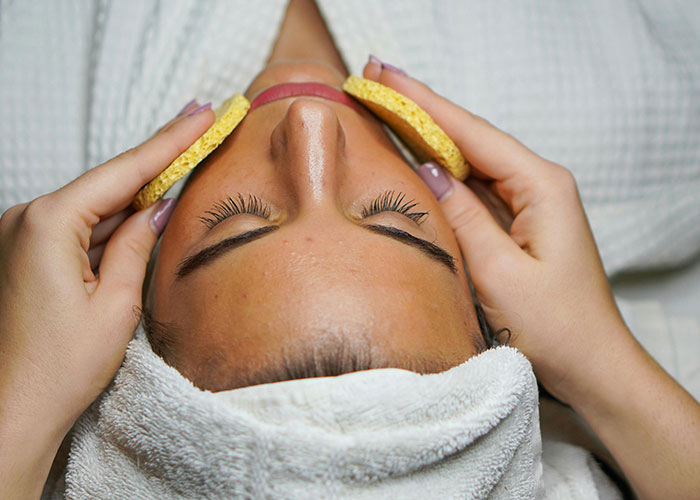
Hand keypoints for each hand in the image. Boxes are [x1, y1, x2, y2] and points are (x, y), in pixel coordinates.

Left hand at [0, 100, 213, 496]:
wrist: (11, 413)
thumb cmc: (58, 368)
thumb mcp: (116, 304)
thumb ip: (137, 244)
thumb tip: (157, 206)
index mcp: (48, 224)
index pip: (124, 172)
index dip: (171, 142)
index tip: (202, 113)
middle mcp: (26, 219)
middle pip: (108, 183)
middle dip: (158, 162)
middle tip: (200, 127)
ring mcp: (21, 236)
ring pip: (95, 206)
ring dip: (137, 196)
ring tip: (184, 170)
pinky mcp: (24, 254)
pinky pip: (78, 228)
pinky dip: (112, 223)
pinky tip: (144, 214)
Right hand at [362, 61, 628, 402]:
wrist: (592, 366)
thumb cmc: (555, 327)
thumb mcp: (498, 272)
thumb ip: (462, 216)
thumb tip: (427, 170)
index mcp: (542, 186)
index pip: (472, 134)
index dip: (424, 104)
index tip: (385, 79)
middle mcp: (538, 185)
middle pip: (471, 139)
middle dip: (422, 111)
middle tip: (376, 82)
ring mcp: (529, 204)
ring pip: (471, 162)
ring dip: (429, 138)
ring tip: (387, 110)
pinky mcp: (518, 224)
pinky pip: (475, 190)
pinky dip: (443, 173)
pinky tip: (417, 159)